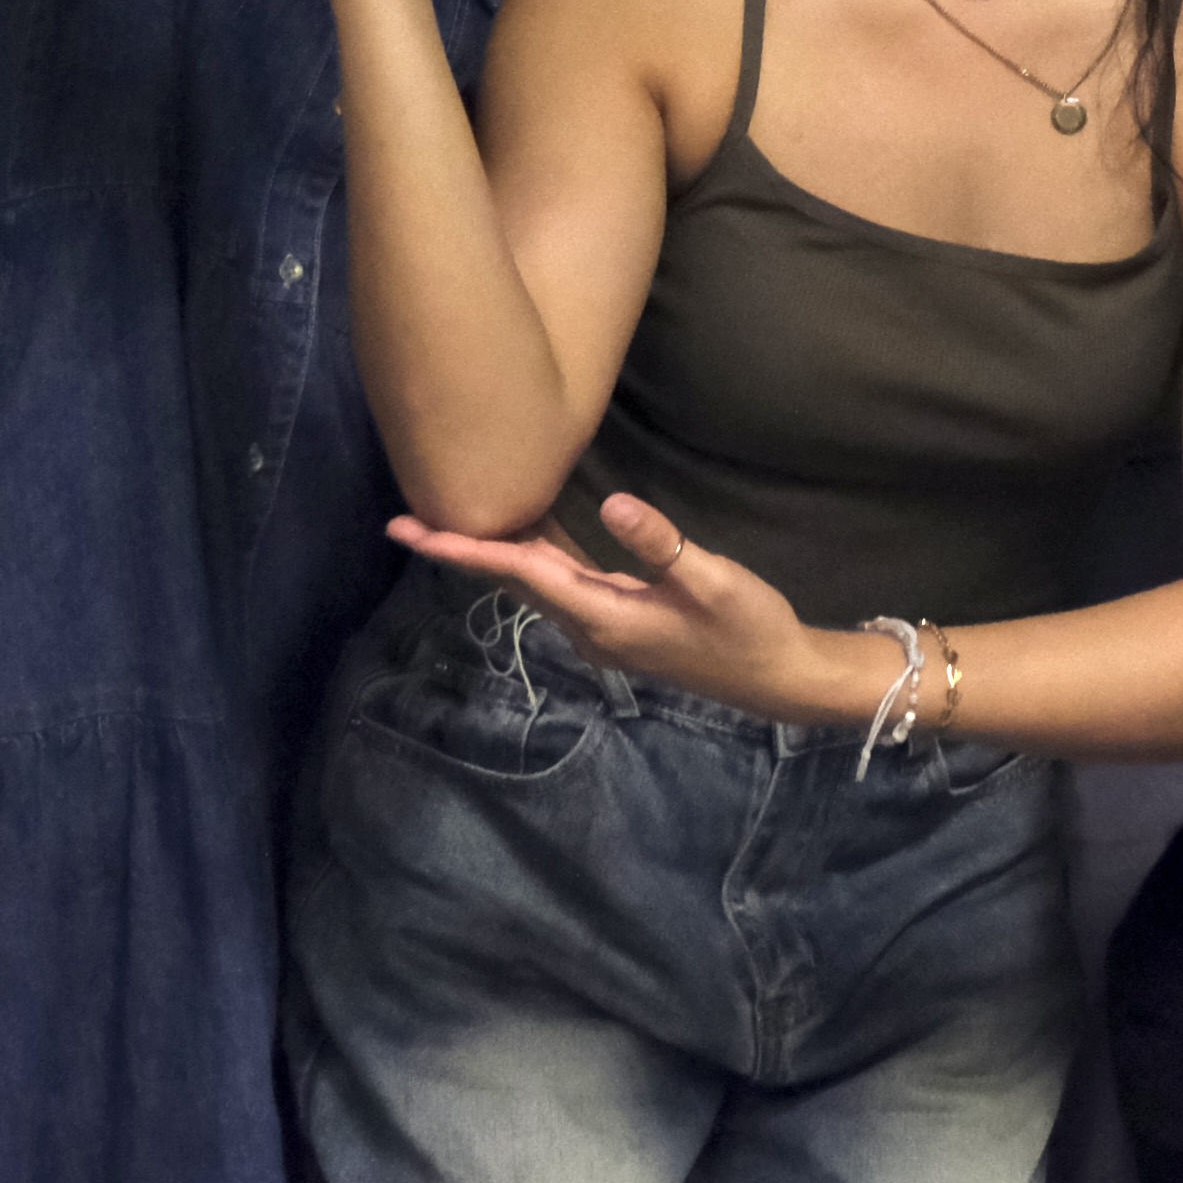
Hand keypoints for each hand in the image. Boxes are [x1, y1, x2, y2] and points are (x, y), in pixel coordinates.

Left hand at [399, 491, 847, 720]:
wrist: (778, 677)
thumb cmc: (748, 628)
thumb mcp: (712, 580)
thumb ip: (660, 544)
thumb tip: (610, 504)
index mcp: (602, 617)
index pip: (521, 573)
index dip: (466, 548)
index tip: (413, 531)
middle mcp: (590, 628)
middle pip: (512, 582)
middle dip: (459, 552)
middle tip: (404, 522)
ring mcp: (603, 629)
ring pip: (533, 585)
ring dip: (490, 556)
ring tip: (449, 525)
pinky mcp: (619, 623)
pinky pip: (559, 586)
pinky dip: (530, 559)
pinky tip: (527, 539)